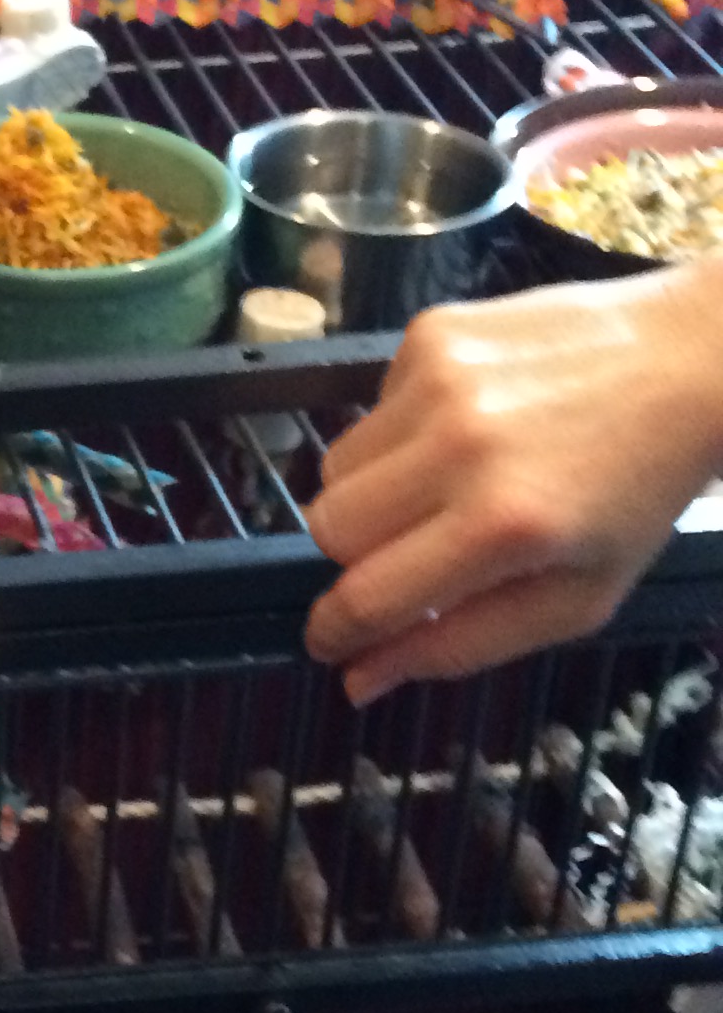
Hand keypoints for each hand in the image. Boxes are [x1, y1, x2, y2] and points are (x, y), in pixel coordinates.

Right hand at [304, 260, 722, 704]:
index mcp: (501, 526)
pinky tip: (467, 425)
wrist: (685, 361)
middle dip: (357, 557)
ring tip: (446, 484)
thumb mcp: (577, 598)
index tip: (329, 642)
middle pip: (328, 526)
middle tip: (411, 554)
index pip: (366, 595)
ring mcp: (436, 380)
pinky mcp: (428, 333)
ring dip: (374, 493)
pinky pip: (370, 409)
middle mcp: (458, 446)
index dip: (334, 630)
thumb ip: (462, 645)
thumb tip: (360, 680)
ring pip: (335, 466)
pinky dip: (401, 433)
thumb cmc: (638, 493)